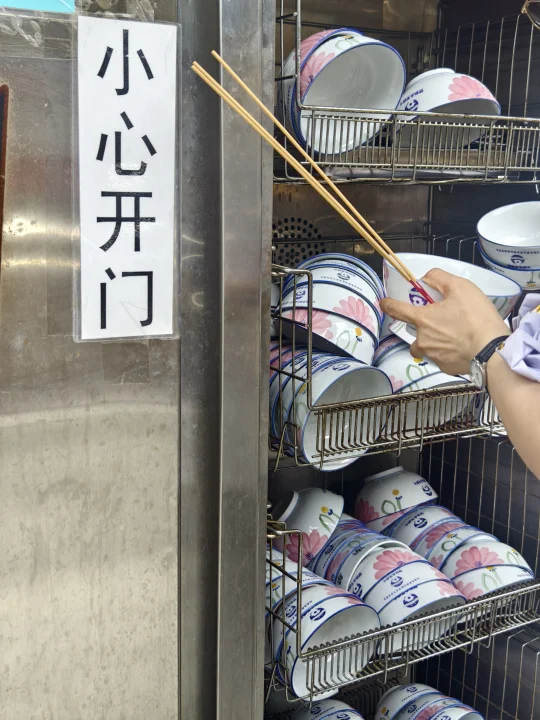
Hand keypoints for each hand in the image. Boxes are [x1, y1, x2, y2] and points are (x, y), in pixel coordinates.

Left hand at [379, 269, 509, 374]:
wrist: (493, 349)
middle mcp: (423, 340)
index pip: (397, 310)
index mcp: (423, 319)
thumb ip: (440, 278)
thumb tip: (426, 277)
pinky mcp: (445, 367)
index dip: (388, 305)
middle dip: (423, 329)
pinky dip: (447, 353)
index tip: (384, 303)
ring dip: (433, 343)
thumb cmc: (476, 317)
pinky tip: (461, 348)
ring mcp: (433, 356)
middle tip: (441, 324)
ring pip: (426, 349)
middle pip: (414, 334)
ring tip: (451, 337)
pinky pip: (441, 359)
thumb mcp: (460, 287)